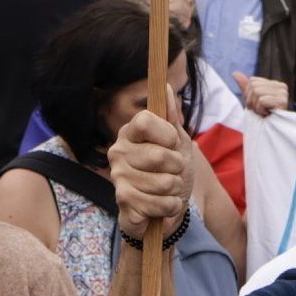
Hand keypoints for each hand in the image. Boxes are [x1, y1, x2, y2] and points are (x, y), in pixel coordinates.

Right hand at [109, 106, 195, 244]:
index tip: (172, 143)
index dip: (166, 134)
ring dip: (175, 190)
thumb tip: (165, 86)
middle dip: (178, 167)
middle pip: (160, 155)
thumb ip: (171, 116)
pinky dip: (170, 206)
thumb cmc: (170, 172)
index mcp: (130, 133)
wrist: (165, 209)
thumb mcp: (178, 142)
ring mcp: (118, 177)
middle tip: (172, 172)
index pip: (145, 121)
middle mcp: (118, 152)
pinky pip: (161, 203)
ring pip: (165, 183)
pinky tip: (162, 206)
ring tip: (167, 190)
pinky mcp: (123, 202)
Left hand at [235, 73, 287, 117]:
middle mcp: (281, 86)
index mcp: (274, 83)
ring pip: (257, 92)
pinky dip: (260, 110)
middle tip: (260, 110)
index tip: (257, 105)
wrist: (272, 131)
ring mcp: (283, 93)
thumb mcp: (252, 99)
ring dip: (256, 107)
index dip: (249, 95)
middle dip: (252, 101)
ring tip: (264, 112)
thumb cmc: (263, 115)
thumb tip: (234, 73)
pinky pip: (261, 101)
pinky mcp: (282, 101)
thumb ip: (245, 86)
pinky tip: (267, 115)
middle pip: (254, 86)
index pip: (252, 81)